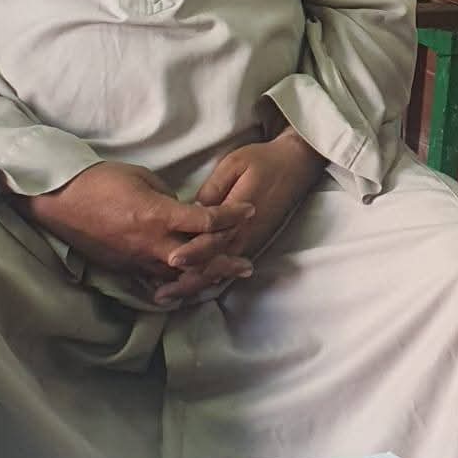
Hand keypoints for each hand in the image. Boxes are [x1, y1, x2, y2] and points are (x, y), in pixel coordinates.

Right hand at [14, 161, 255, 286]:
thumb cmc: (100, 181)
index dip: (231, 216)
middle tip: (247, 264)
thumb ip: (169, 198)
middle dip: (225, 261)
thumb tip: (185, 209)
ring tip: (225, 279)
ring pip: (179, 277)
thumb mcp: (143, 178)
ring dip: (204, 278)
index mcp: (157, 216)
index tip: (249, 210)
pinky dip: (178, 283)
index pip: (205, 222)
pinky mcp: (125, 268)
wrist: (59, 201)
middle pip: (198, 259)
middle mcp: (151, 244)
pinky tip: (190, 285)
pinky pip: (158, 280)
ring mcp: (137, 260)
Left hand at [153, 128, 324, 305]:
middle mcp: (246, 234)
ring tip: (170, 296)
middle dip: (188, 281)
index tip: (171, 260)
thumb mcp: (234, 165)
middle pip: (214, 264)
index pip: (213, 240)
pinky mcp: (254, 241)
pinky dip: (210, 277)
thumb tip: (192, 210)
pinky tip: (192, 284)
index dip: (192, 251)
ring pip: (221, 270)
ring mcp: (251, 240)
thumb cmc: (263, 161)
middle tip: (161, 295)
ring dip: (196, 284)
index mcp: (239, 215)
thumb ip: (213, 189)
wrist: (296, 165)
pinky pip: (229, 264)